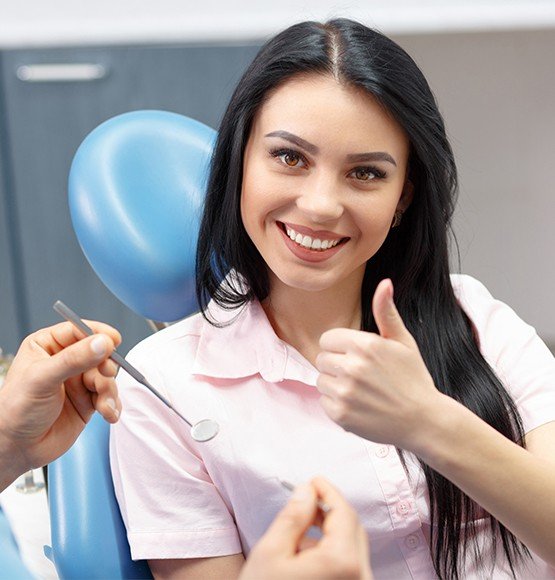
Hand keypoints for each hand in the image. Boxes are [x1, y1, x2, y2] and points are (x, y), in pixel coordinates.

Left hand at [0, 321, 121, 485]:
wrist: (17, 448)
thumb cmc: (16, 410)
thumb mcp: (42, 379)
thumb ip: (73, 359)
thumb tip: (101, 343)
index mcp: (48, 346)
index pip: (79, 330)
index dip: (98, 334)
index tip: (112, 341)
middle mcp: (66, 361)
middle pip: (99, 354)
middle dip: (105, 368)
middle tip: (105, 375)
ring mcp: (78, 381)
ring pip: (107, 376)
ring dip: (109, 391)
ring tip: (103, 405)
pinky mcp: (88, 400)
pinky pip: (109, 396)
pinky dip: (112, 405)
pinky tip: (108, 413)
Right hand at [240, 477, 371, 579]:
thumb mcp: (272, 551)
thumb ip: (294, 515)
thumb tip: (308, 490)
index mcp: (343, 562)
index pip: (343, 512)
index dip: (327, 490)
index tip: (313, 480)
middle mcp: (360, 577)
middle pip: (353, 527)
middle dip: (329, 509)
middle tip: (306, 498)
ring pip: (351, 546)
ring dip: (329, 531)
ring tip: (299, 529)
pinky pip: (349, 565)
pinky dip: (331, 551)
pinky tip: (305, 553)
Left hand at [316, 279, 442, 450]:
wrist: (424, 421)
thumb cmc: (413, 379)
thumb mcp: (403, 341)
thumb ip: (386, 312)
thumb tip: (385, 283)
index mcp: (364, 345)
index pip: (327, 339)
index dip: (341, 348)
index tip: (357, 357)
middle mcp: (352, 367)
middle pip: (322, 360)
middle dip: (337, 366)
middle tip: (361, 377)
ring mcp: (345, 392)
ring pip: (321, 381)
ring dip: (335, 386)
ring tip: (361, 392)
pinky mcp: (341, 415)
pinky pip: (324, 403)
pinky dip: (337, 406)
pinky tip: (359, 407)